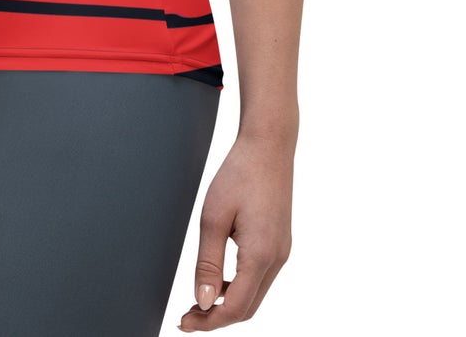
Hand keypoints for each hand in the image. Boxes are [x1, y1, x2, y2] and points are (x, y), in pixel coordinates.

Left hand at [177, 132, 293, 328]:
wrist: (269, 146)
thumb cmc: (240, 173)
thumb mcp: (213, 217)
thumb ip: (207, 263)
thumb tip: (202, 302)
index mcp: (261, 254)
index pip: (236, 307)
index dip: (208, 321)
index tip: (183, 322)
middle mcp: (277, 258)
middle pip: (248, 308)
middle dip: (217, 317)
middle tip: (187, 317)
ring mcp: (281, 251)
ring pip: (255, 294)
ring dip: (227, 303)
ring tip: (198, 301)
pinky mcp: (280, 243)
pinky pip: (259, 277)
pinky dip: (239, 287)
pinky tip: (218, 280)